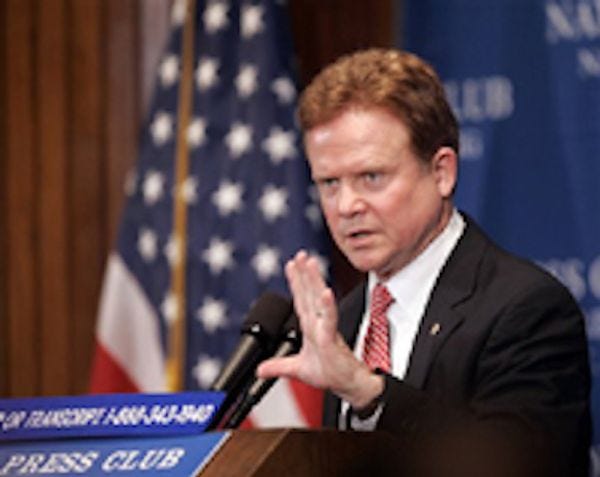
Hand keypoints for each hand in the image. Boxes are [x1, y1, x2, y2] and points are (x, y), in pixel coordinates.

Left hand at [257, 250, 383, 408]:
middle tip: (300, 254)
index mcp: (310, 326)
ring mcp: (325, 328)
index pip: (300, 299)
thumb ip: (279, 366)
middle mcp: (317, 322)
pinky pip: (329, 319)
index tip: (291, 263)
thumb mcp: (297, 369)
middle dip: (304, 273)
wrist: (347, 386)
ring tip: (310, 262)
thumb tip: (259, 370)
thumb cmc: (330, 373)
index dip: (296, 281)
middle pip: (308, 293)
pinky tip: (326, 292)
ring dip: (314, 280)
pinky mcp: (331, 338)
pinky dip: (327, 305)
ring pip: (317, 300)